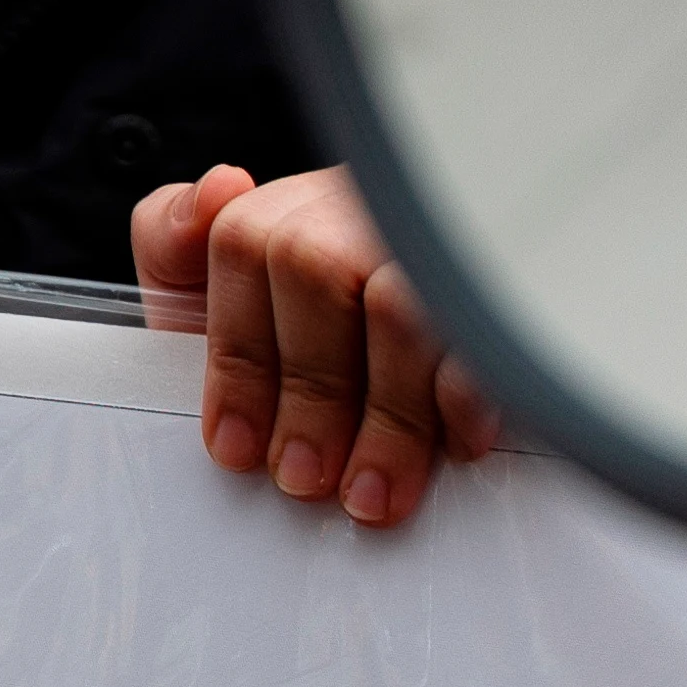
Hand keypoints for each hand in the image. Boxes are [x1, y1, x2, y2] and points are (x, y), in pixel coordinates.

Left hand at [133, 164, 492, 527]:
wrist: (472, 303)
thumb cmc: (329, 316)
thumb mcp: (232, 284)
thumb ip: (180, 245)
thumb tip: (209, 193)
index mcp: (292, 205)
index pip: (242, 245)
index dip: (237, 359)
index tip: (237, 447)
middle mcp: (362, 202)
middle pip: (315, 268)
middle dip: (307, 393)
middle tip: (304, 478)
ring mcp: (437, 229)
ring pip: (396, 302)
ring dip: (384, 415)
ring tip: (373, 493)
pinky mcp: (506, 270)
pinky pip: (485, 326)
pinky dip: (464, 395)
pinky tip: (458, 443)